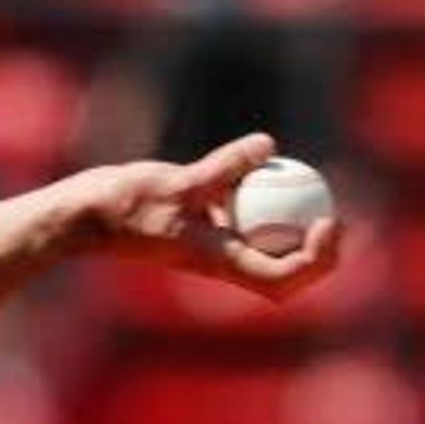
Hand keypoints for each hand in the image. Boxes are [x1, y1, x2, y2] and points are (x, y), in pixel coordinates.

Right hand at [62, 134, 343, 300]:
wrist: (86, 217)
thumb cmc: (124, 206)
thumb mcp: (179, 182)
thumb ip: (226, 167)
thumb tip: (269, 145)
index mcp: (219, 262)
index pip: (282, 278)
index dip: (316, 260)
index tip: (328, 222)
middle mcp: (221, 263)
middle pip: (285, 276)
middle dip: (320, 256)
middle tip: (338, 218)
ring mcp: (212, 250)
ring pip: (269, 252)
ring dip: (298, 234)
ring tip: (317, 197)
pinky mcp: (202, 232)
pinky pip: (246, 225)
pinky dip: (265, 207)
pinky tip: (270, 170)